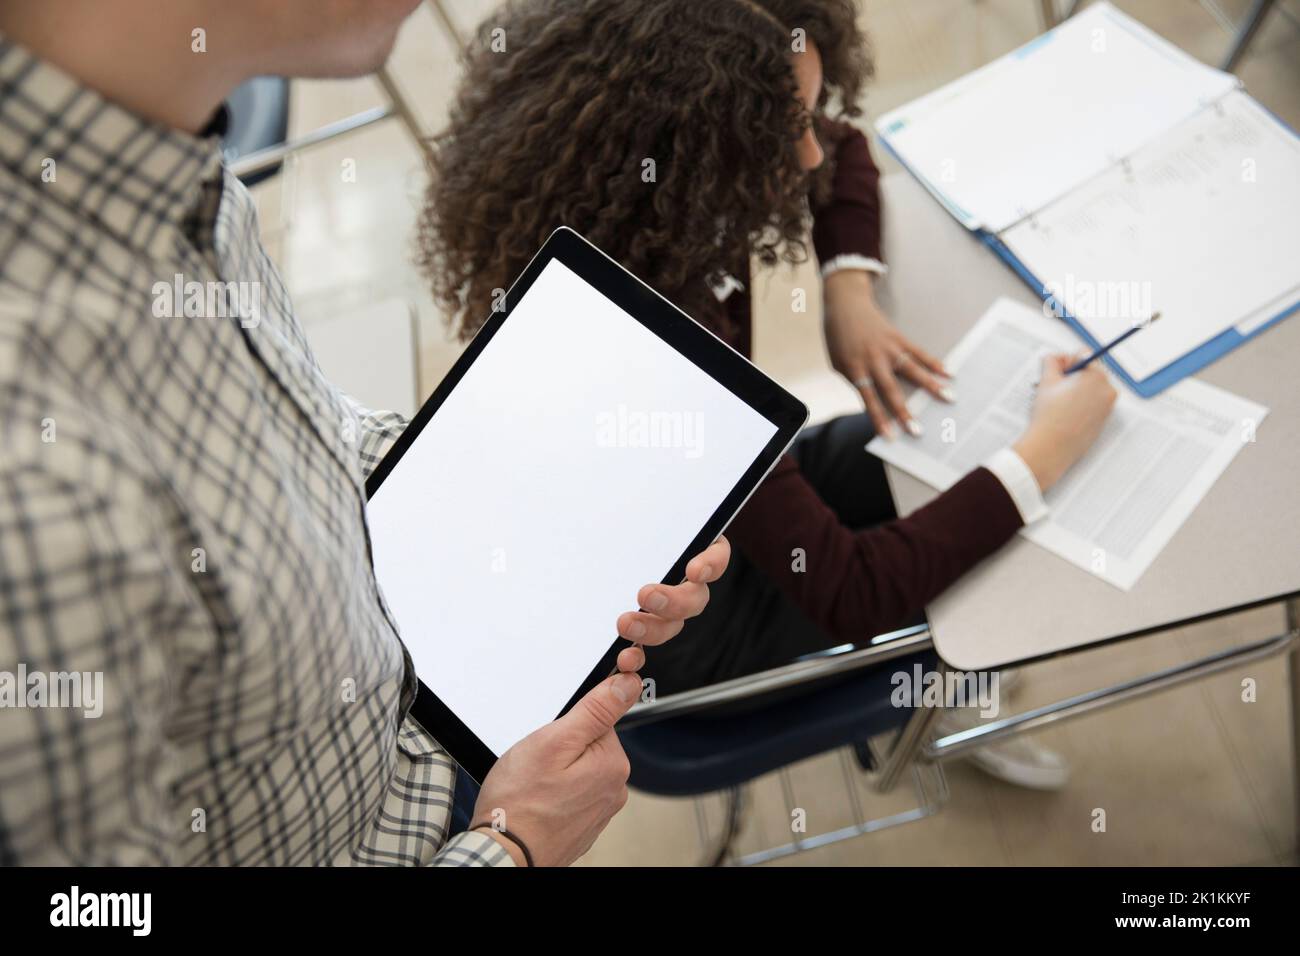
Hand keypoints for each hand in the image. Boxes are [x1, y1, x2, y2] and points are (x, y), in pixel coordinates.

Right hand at [470, 536, 731, 865]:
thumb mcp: (554, 742)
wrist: (502, 856)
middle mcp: (614, 789)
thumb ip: (595, 710)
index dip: (566, 725)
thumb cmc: (519, 803)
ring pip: (576, 771)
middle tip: (535, 766)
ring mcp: (599, 811)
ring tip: (532, 786)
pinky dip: (551, 795)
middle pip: (587, 746)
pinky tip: (535, 802)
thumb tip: (628, 683)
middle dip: (559, 750)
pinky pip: (569, 795)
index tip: (549, 742)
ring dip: (554, 773)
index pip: (597, 720)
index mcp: (613, 764)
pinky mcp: (582, 826)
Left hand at [823, 270, 952, 438]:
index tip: (890, 438)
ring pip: (911, 369)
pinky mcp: (898, 338)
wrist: (844, 303)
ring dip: (930, 385)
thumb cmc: (838, 338)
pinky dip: (933, 362)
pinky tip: (948, 373)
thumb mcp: (838, 363)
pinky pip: (918, 352)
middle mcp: (873, 360)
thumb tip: (874, 402)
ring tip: (949, 398)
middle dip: (904, 412)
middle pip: (891, 390)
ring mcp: (887, 348)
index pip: (868, 400)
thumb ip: (855, 381)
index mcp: (854, 369)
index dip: (879, 420)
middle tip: (918, 431)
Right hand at [1013, 353, 1117, 491]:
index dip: (1067, 361)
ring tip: (1059, 403)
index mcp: (1096, 376)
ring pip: (1092, 387)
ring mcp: (1108, 406)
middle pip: (1090, 371)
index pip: (1084, 354)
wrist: (1051, 447)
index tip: (1058, 373)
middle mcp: (1108, 389)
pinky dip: (1081, 404)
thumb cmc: (1049, 415)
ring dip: (1076, 390)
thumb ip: (1051, 362)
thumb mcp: (1046, 381)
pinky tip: (1066, 414)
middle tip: (1056, 388)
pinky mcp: (1104, 420)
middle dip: (1073, 376)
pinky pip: (1094, 403)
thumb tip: (1054, 358)